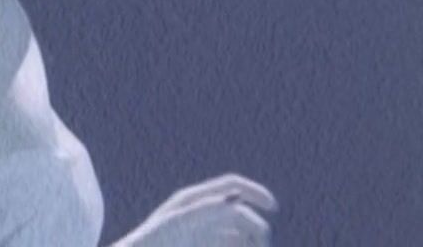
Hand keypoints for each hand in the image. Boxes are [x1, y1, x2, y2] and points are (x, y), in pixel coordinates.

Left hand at [115, 173, 277, 246]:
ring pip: (241, 233)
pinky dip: (240, 246)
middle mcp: (201, 213)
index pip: (234, 186)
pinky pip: (233, 243)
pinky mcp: (207, 246)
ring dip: (251, 242)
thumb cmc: (153, 242)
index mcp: (194, 199)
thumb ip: (206, 210)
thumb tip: (234, 200)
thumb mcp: (179, 223)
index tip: (274, 208)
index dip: (256, 192)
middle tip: (262, 246)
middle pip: (243, 213)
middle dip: (258, 228)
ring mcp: (203, 232)